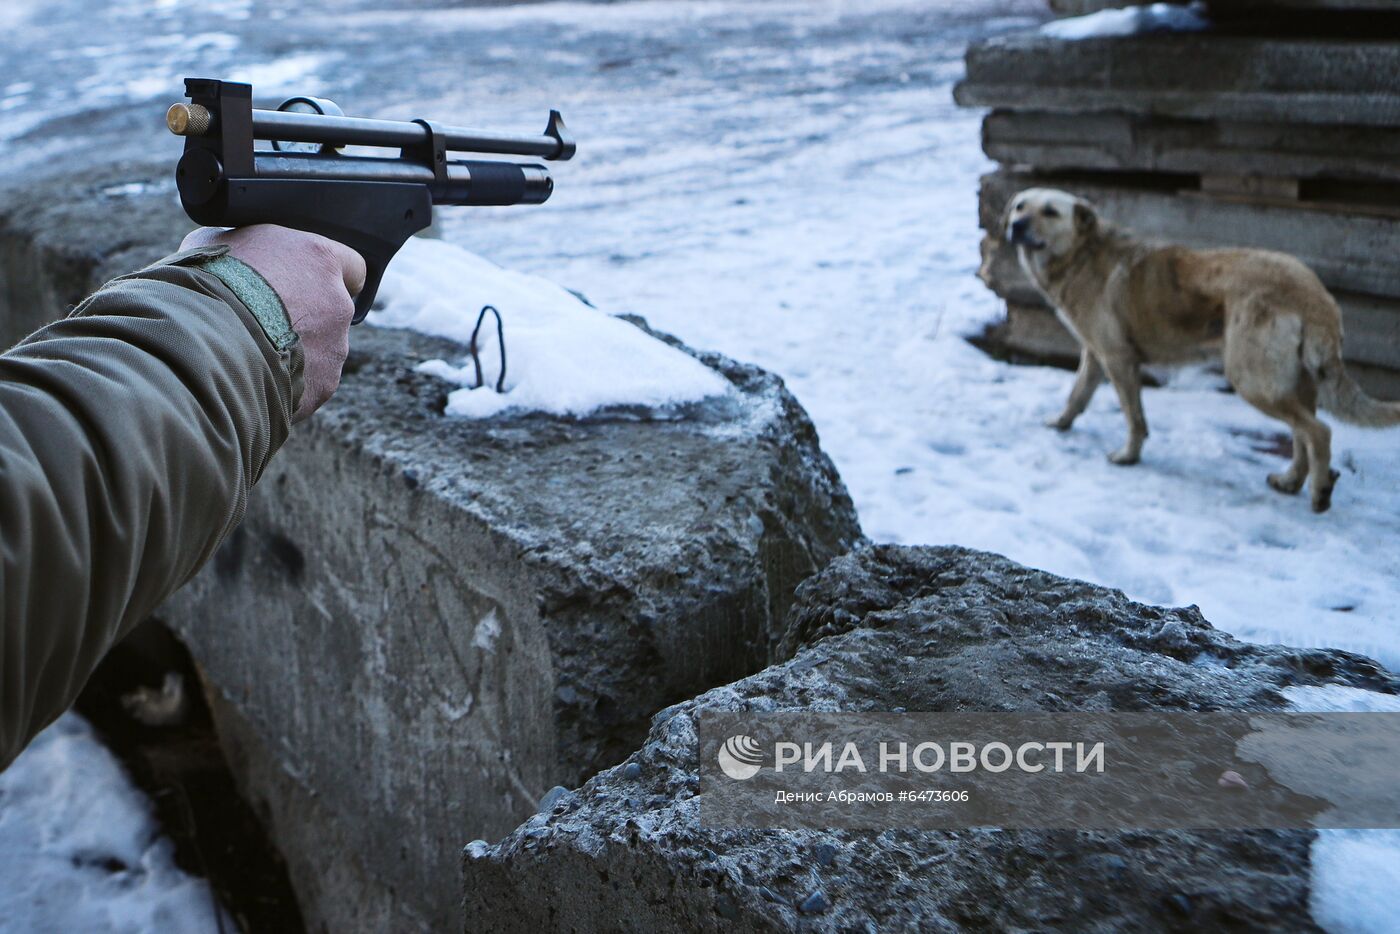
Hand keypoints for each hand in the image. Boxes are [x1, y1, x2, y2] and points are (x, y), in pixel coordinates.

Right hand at [181, 225, 365, 422]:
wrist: (202, 338)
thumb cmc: (207, 283)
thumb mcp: (218, 246)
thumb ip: (246, 251)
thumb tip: (237, 256)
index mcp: (320, 260)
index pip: (352, 266)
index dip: (330, 277)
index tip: (312, 285)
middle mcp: (338, 304)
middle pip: (331, 313)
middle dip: (304, 319)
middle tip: (264, 323)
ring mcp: (334, 349)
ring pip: (321, 352)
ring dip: (295, 353)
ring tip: (251, 354)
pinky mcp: (321, 386)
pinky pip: (306, 384)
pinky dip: (286, 383)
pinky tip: (253, 379)